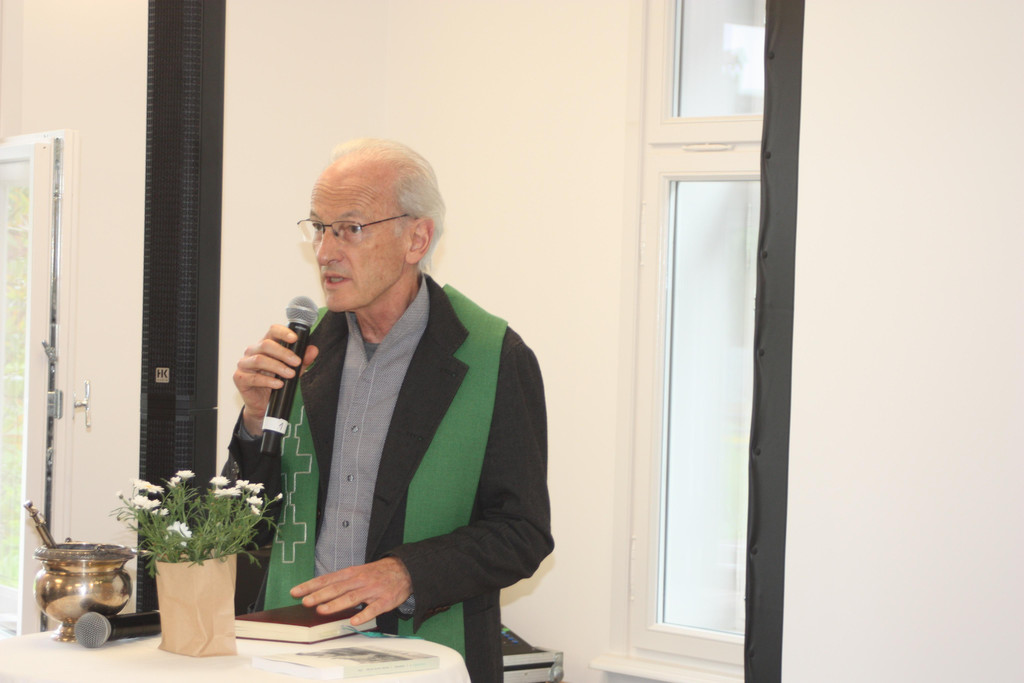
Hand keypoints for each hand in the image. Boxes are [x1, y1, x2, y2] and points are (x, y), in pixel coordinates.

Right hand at [233, 324, 318, 435]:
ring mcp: (244, 364)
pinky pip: (253, 377)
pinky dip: (268, 381)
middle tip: (297, 362)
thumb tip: (313, 350)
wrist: (263, 403)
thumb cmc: (276, 381)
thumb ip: (303, 360)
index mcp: (265, 344)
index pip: (272, 331)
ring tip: (290, 375)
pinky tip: (279, 384)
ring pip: (259, 360)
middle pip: (266, 344)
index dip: (283, 332)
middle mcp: (252, 351)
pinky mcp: (239, 378)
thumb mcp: (293, 369)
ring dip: (277, 367)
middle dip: (284, 353)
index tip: (295, 339)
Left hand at [290, 557, 412, 626]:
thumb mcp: (358, 572)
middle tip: (305, 602)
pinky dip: (363, 615)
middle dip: (320, 595)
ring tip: (322, 610)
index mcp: (351, 573)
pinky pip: (373, 609)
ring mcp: (372, 590)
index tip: (295, 592)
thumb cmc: (377, 573)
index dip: (311, 585)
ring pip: (352, 597)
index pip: (327, 579)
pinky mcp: (385, 600)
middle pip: (337, 588)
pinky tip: (354, 622)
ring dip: (336, 604)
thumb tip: (319, 592)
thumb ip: (341, 582)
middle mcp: (360, 580)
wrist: (405, 570)